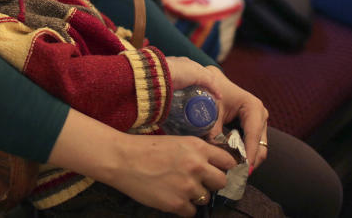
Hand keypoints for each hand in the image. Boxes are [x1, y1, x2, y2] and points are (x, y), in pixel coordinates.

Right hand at [49, 110, 232, 215]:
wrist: (123, 159)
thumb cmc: (147, 148)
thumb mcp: (177, 142)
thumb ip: (196, 152)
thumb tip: (212, 165)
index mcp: (198, 147)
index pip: (228, 161)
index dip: (223, 167)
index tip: (217, 170)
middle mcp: (198, 166)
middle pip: (222, 181)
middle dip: (212, 182)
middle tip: (199, 181)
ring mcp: (188, 187)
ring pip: (206, 198)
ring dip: (196, 195)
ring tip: (180, 188)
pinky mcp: (177, 204)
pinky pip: (192, 212)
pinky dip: (184, 208)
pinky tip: (172, 198)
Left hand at [200, 66, 268, 169]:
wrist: (213, 81)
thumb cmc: (212, 92)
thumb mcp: (211, 111)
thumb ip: (213, 133)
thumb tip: (215, 154)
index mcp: (253, 107)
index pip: (253, 136)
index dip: (248, 155)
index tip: (242, 171)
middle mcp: (261, 115)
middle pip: (260, 146)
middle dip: (249, 162)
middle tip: (236, 177)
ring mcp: (260, 122)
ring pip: (258, 149)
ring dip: (247, 161)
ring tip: (234, 173)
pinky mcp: (255, 128)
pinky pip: (253, 146)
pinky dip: (244, 155)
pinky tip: (233, 164)